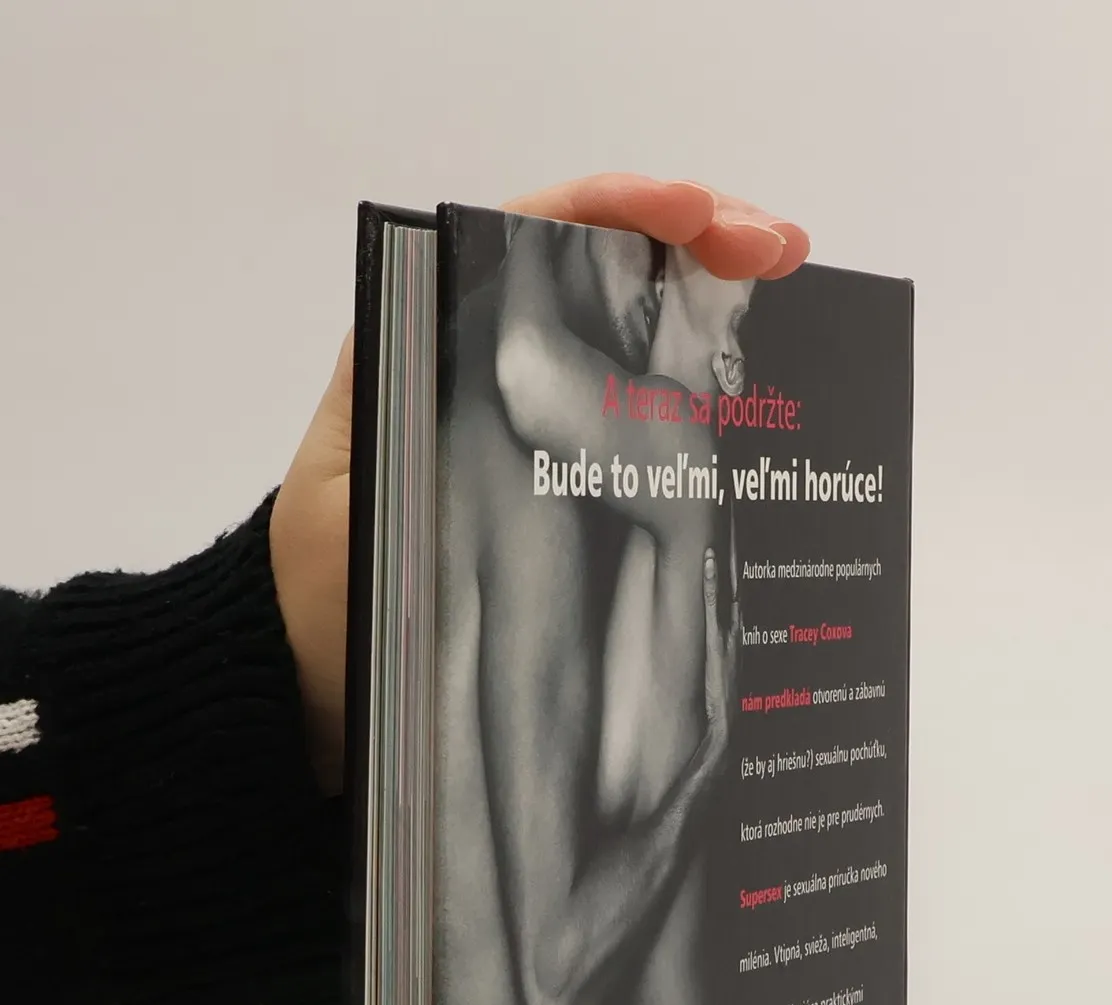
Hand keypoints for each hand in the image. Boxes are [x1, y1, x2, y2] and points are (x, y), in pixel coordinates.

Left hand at [269, 176, 808, 792]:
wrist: (325, 687)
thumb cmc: (327, 601)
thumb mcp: (353, 507)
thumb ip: (420, 432)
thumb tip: (518, 367)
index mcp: (429, 346)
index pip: (530, 233)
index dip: (619, 208)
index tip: (694, 215)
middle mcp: (487, 367)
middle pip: (602, 262)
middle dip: (697, 235)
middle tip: (779, 246)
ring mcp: (535, 425)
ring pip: (635, 329)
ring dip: (714, 298)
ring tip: (786, 275)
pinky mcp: (565, 485)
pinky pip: (644, 417)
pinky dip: (704, 389)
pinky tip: (760, 381)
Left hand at [700, 538, 740, 764]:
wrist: (726, 725)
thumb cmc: (721, 702)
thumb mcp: (723, 672)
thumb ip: (721, 654)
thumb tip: (713, 643)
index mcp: (739, 635)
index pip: (738, 594)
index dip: (735, 568)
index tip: (732, 541)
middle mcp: (738, 629)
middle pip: (738, 583)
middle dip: (736, 555)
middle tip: (732, 523)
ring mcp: (729, 633)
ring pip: (728, 588)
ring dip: (725, 561)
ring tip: (719, 532)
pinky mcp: (717, 639)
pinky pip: (714, 605)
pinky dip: (712, 582)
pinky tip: (709, 561)